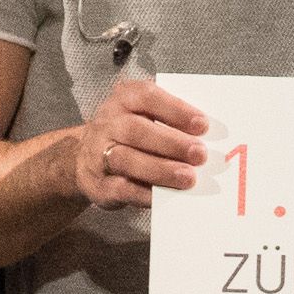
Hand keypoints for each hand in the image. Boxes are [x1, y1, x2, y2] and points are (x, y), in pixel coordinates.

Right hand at [69, 76, 209, 208]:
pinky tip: (164, 196)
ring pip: (127, 159)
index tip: (202, 125)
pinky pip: (120, 188)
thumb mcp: (145, 115)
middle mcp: (108, 123)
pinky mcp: (98, 183)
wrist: (86, 156)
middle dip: (171, 143)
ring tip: (188, 178)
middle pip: (137, 130)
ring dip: (160, 169)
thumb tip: (207, 137)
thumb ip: (171, 120)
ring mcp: (98, 153)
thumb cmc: (129, 133)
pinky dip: (144, 193)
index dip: (175, 110)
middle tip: (200, 154)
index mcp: (124, 99)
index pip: (147, 97)